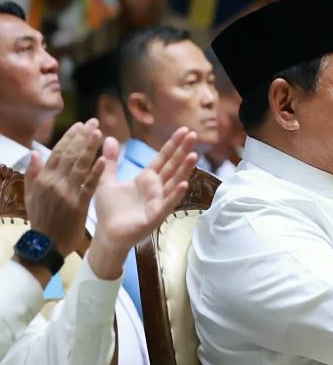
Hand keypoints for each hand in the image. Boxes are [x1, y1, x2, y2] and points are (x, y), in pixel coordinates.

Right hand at [23, 120, 104, 259]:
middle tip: (94, 122)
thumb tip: (35, 153)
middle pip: (70, 155)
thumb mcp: (31, 195)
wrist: (45, 245)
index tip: (80, 125)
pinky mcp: (79, 205)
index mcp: (43, 179)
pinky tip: (104, 160)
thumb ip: (33, 174)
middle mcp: (54, 183)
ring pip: (80, 166)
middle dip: (82, 137)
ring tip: (99, 133)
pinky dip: (96, 172)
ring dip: (90, 148)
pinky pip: (89, 186)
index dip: (70, 137)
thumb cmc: (40, 219)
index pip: (58, 152)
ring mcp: (67, 193)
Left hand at [87, 127, 198, 279]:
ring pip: (174, 182)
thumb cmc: (109, 210)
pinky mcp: (155, 216)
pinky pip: (167, 203)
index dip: (173, 145)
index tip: (183, 130)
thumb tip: (109, 138)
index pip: (163, 158)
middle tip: (194, 135)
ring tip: (194, 156)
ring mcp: (158, 202)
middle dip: (183, 151)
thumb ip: (110, 161)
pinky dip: (175, 194)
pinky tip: (184, 184)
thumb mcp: (106, 180)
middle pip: (172, 166)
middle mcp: (156, 188)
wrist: (106, 234)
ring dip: (185, 170)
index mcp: (146, 179)